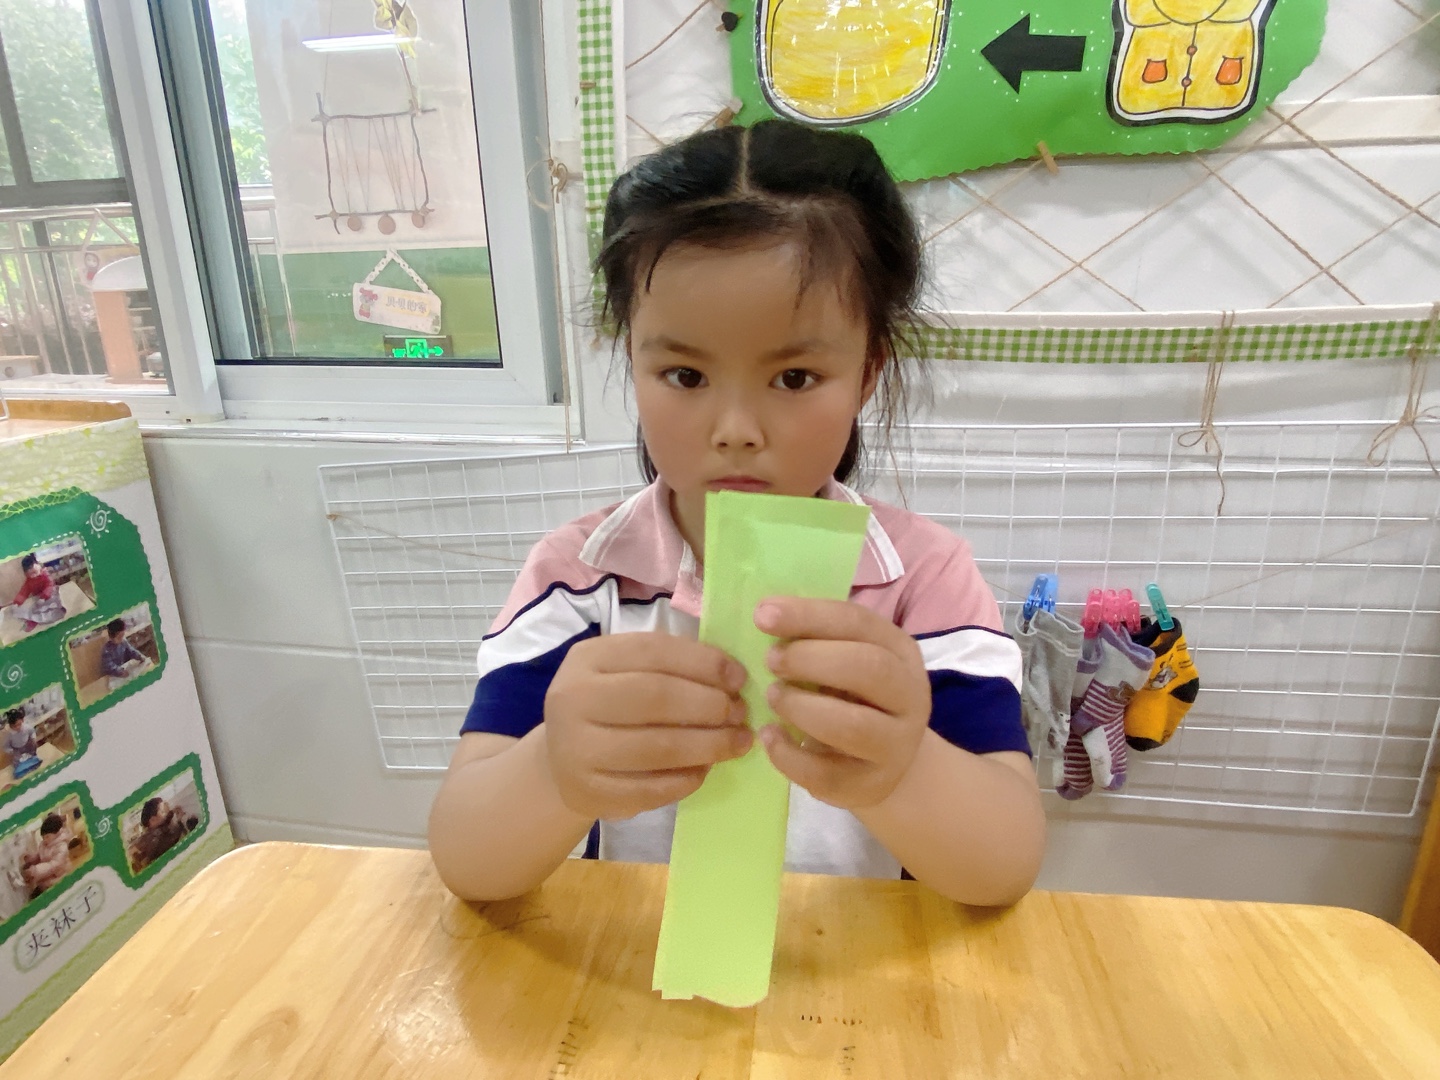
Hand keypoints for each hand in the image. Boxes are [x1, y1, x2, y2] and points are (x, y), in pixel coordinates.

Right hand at [543, 633, 752, 820]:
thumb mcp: (625, 671)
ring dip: (709, 745)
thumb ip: (670, 666)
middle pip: (656, 697)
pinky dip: (685, 780)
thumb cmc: (609, 706)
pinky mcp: (588, 792)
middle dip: (709, 705)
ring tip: (738, 742)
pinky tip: (706, 770)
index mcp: (589, 658)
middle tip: (741, 713)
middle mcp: (574, 698)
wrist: (561, 760)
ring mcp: (577, 748)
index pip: (654, 651)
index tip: (739, 678)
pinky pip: (649, 789)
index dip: (703, 663)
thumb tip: (732, 676)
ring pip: (657, 747)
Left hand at [756, 598, 930, 809]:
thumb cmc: (855, 696)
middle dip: (810, 660)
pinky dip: (789, 755)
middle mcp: (909, 696)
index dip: (809, 616)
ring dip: (801, 707)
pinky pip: (826, 774)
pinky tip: (769, 736)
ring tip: (773, 697)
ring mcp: (895, 746)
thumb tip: (766, 614)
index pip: (859, 623)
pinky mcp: (870, 785)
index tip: (763, 614)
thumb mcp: (847, 657)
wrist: (889, 762)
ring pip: (852, 726)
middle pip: (868, 669)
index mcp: (901, 651)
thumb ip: (817, 637)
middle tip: (770, 660)